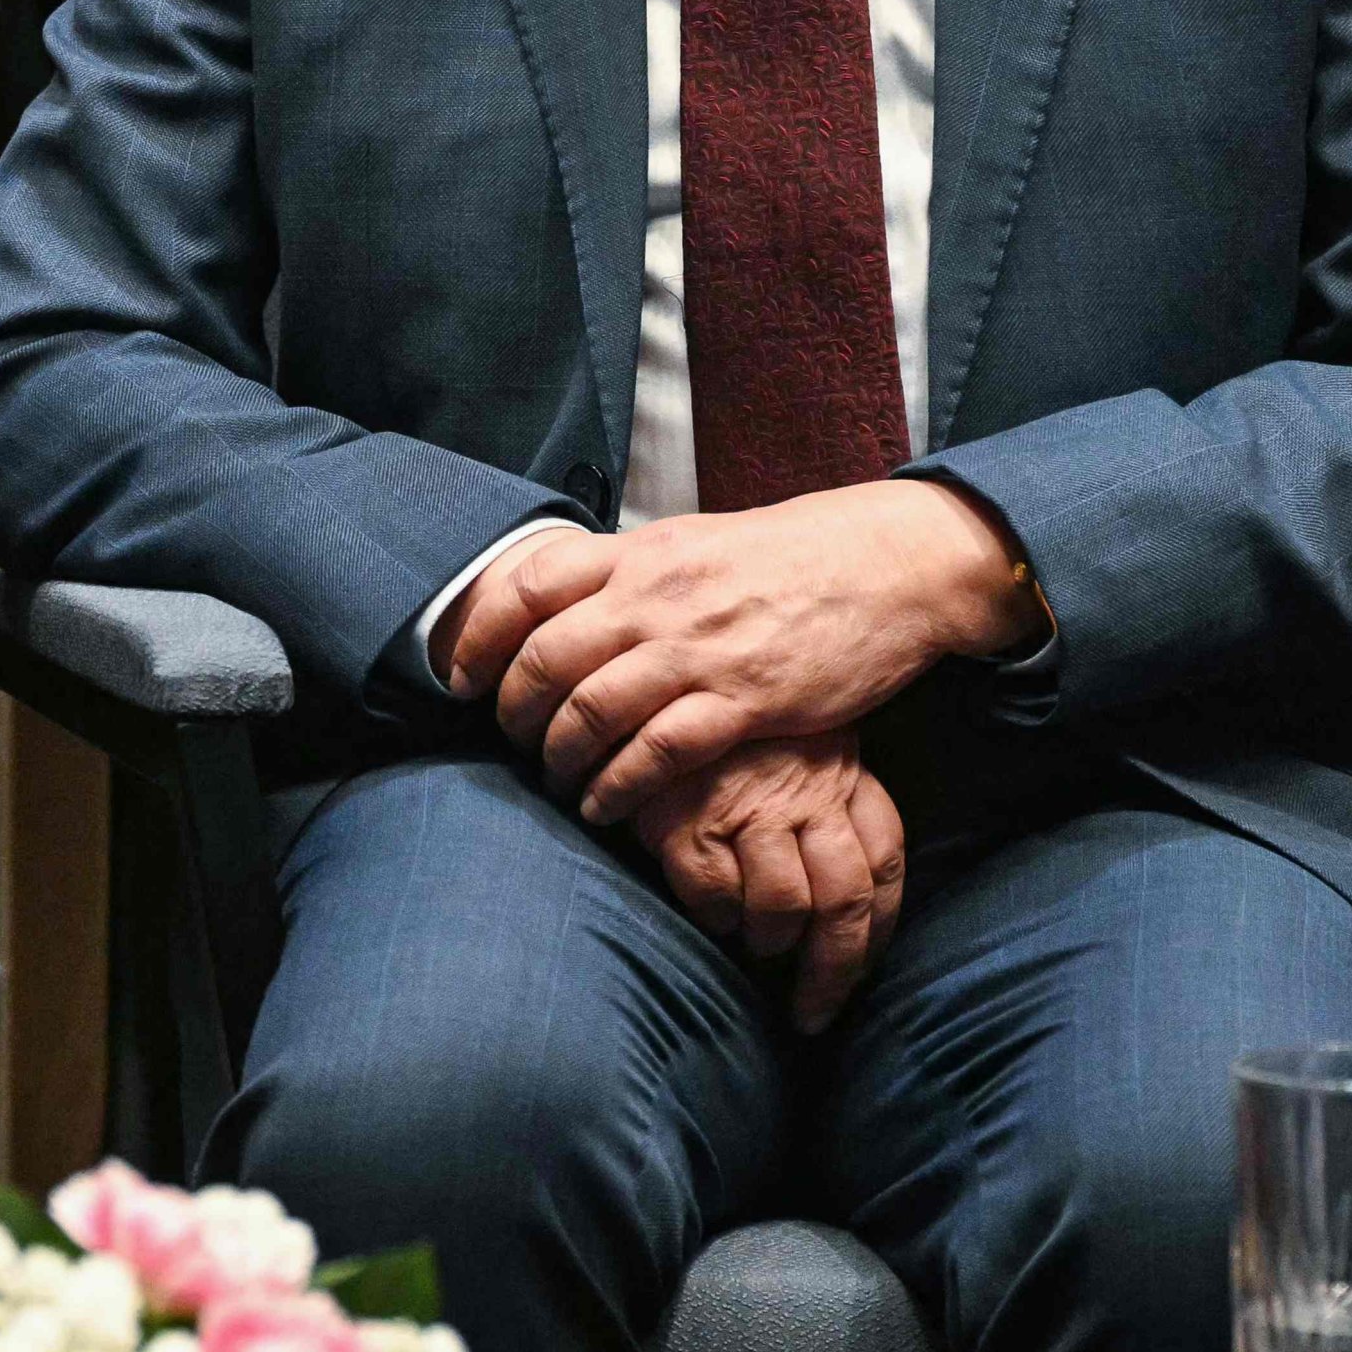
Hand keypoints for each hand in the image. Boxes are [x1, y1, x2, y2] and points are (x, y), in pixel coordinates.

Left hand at [436, 479, 1040, 823]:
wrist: (889, 564)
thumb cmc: (793, 558)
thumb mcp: (698, 543)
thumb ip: (635, 573)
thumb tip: (572, 601)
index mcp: (641, 551)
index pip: (529, 583)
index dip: (481, 633)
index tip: (462, 675)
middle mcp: (657, 595)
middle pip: (545, 655)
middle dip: (513, 709)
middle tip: (510, 740)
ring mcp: (699, 647)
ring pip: (590, 707)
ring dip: (559, 756)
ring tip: (556, 782)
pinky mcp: (745, 699)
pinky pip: (655, 751)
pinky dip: (617, 786)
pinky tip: (605, 807)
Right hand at [632, 730, 905, 1035]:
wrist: (648, 678)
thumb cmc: (728, 722)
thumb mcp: (796, 739)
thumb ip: (830, 798)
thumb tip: (851, 894)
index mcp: (841, 773)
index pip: (886, 863)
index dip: (879, 929)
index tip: (863, 968)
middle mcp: (805, 792)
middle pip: (844, 903)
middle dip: (833, 972)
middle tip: (812, 1013)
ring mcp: (747, 804)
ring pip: (783, 906)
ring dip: (770, 940)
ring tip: (753, 943)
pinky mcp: (688, 816)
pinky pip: (715, 894)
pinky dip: (716, 916)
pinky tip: (709, 911)